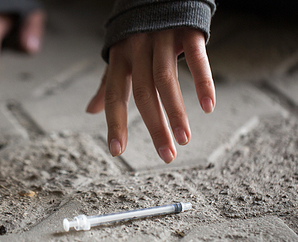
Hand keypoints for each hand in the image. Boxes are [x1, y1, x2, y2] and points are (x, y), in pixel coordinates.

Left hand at [87, 28, 214, 162]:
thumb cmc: (138, 31)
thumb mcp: (119, 54)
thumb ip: (107, 83)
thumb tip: (90, 111)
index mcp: (120, 57)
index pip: (115, 95)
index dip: (115, 123)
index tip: (117, 151)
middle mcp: (138, 48)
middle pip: (144, 93)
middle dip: (155, 127)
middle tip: (167, 155)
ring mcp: (162, 38)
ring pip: (167, 80)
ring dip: (176, 113)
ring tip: (184, 139)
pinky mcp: (186, 30)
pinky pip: (196, 58)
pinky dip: (203, 82)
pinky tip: (208, 106)